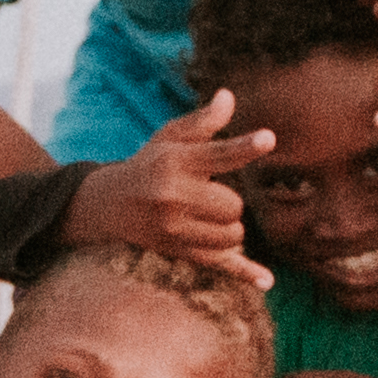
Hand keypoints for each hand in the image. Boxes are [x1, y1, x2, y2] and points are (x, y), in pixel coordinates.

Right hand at [67, 89, 274, 286]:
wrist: (107, 205)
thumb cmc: (149, 164)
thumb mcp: (169, 138)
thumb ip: (203, 122)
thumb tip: (229, 97)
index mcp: (175, 162)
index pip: (217, 154)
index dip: (245, 147)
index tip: (269, 139)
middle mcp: (173, 196)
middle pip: (233, 204)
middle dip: (229, 201)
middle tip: (207, 195)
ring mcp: (174, 229)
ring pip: (232, 234)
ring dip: (231, 226)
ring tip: (209, 216)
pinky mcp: (178, 251)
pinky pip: (220, 264)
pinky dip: (244, 272)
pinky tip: (266, 281)